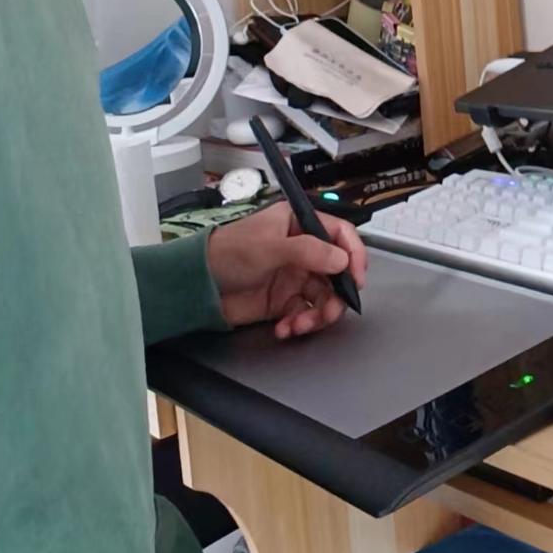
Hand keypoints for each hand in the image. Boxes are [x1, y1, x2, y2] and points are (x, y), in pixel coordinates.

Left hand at [206, 202, 367, 339]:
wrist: (197, 287)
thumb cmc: (227, 253)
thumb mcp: (269, 248)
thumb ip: (308, 251)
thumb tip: (342, 260)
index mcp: (299, 223)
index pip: (340, 234)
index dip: (353, 254)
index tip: (356, 278)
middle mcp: (302, 248)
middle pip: (337, 271)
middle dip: (335, 295)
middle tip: (328, 312)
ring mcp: (294, 276)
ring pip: (324, 296)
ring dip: (318, 315)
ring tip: (300, 325)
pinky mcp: (284, 300)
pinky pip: (306, 314)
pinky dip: (300, 324)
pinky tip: (285, 328)